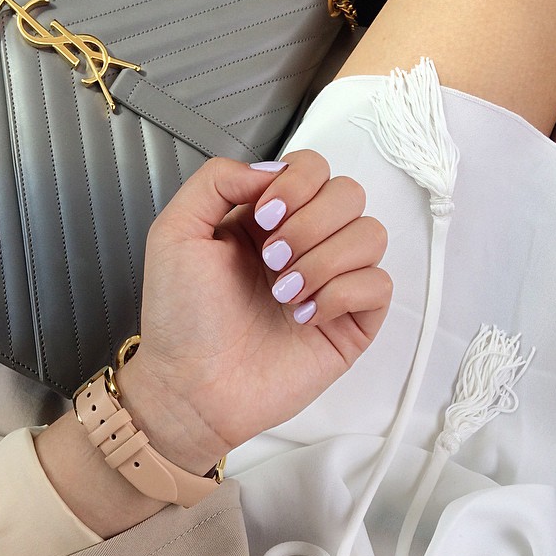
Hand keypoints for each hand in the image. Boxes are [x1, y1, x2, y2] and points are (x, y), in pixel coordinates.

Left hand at [118, 150, 391, 474]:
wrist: (193, 387)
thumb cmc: (181, 319)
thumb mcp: (176, 232)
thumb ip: (217, 180)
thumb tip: (271, 170)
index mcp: (268, 219)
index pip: (314, 168)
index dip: (298, 183)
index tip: (264, 217)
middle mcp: (305, 244)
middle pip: (349, 194)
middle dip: (311, 222)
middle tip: (272, 259)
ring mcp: (331, 282)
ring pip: (371, 235)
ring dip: (326, 260)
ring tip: (284, 293)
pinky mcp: (350, 322)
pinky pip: (379, 285)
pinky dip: (342, 294)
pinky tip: (305, 316)